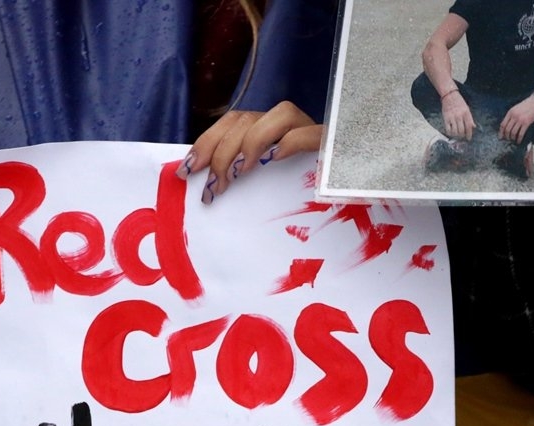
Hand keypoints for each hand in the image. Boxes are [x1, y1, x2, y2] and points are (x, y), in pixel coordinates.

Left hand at [179, 101, 322, 202]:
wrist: (346, 198)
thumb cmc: (297, 203)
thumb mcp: (258, 189)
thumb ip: (233, 177)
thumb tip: (194, 176)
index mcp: (269, 133)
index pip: (233, 121)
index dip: (207, 141)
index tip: (187, 169)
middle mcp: (289, 126)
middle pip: (248, 119)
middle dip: (222, 151)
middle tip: (215, 186)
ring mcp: (312, 132)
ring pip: (281, 114)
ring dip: (252, 143)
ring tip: (240, 174)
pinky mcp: (332, 147)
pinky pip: (311, 133)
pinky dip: (291, 141)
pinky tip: (274, 159)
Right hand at [441, 91, 474, 140]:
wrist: (449, 96)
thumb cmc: (459, 102)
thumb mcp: (467, 109)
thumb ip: (470, 118)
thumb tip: (474, 127)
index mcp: (466, 113)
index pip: (469, 126)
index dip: (469, 134)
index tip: (469, 138)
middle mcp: (459, 116)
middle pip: (462, 130)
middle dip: (462, 136)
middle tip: (462, 137)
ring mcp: (452, 117)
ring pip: (455, 131)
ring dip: (456, 135)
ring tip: (457, 135)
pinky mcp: (446, 118)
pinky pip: (448, 129)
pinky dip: (450, 133)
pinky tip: (451, 133)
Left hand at [499, 96, 533, 143]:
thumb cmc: (525, 106)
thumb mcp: (515, 109)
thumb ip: (510, 116)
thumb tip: (505, 127)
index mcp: (510, 113)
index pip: (502, 125)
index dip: (501, 132)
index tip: (500, 137)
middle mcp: (514, 116)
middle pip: (507, 130)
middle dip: (506, 137)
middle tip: (507, 140)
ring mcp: (520, 120)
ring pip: (513, 132)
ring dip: (512, 138)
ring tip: (513, 140)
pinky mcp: (526, 122)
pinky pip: (521, 133)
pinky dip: (519, 139)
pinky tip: (518, 141)